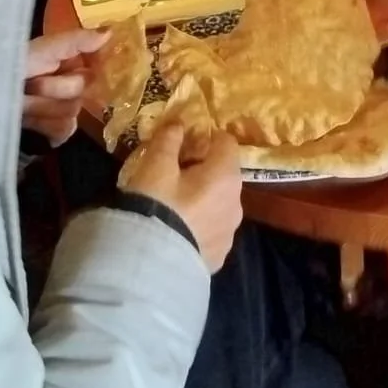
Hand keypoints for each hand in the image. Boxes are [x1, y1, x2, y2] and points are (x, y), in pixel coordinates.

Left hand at [23, 28, 107, 146]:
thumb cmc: (15, 63)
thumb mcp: (46, 47)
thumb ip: (78, 40)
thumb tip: (111, 31)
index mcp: (73, 60)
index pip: (99, 65)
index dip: (88, 69)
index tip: (70, 68)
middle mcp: (73, 82)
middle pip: (83, 91)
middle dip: (54, 88)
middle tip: (31, 83)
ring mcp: (64, 107)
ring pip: (72, 111)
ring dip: (42, 106)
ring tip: (22, 99)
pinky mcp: (55, 129)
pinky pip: (66, 130)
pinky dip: (45, 126)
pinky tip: (29, 119)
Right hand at [121, 124, 242, 272]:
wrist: (151, 265)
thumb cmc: (156, 205)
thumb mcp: (156, 166)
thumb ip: (169, 140)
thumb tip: (179, 123)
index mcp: (226, 176)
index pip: (226, 142)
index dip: (206, 137)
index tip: (183, 143)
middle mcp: (236, 203)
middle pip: (225, 174)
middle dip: (203, 169)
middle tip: (172, 174)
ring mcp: (230, 232)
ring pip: (220, 204)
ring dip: (203, 199)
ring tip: (173, 205)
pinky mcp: (219, 256)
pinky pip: (212, 230)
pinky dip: (200, 225)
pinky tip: (177, 230)